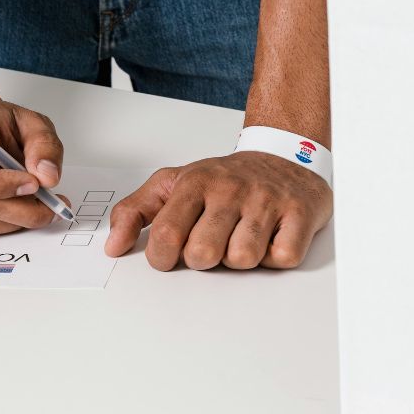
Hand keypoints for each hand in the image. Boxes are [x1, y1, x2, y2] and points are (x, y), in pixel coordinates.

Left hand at [105, 152, 331, 269]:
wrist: (285, 154)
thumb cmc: (227, 179)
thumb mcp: (175, 184)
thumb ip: (136, 212)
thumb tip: (114, 246)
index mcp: (196, 182)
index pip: (166, 235)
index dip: (164, 257)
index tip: (172, 254)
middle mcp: (231, 189)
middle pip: (203, 254)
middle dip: (206, 258)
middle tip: (214, 240)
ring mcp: (267, 200)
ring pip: (242, 259)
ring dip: (242, 258)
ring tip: (244, 236)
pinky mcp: (300, 214)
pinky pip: (282, 258)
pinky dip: (276, 256)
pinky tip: (272, 237)